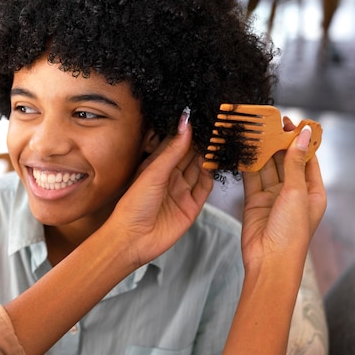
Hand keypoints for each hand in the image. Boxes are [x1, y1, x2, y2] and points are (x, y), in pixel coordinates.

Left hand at [109, 113, 213, 267]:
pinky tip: (216, 163)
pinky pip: (205, 187)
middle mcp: (169, 177)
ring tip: (220, 139)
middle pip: (190, 155)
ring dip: (208, 156)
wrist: (134, 238)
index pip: (176, 144)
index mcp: (156, 166)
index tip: (201, 116)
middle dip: (202, 142)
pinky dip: (211, 175)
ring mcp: (181, 191)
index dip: (187, 131)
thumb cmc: (134, 206)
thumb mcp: (154, 172)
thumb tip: (185, 123)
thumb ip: (173, 149)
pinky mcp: (191, 206)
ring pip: (199, 169)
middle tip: (216, 125)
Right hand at [240, 117, 326, 273]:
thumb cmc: (291, 233)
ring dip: (260, 152)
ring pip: (266, 168)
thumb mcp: (297, 193)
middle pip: (284, 161)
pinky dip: (247, 165)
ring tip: (251, 132)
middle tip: (265, 123)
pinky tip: (242, 151)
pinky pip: (251, 179)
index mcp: (313, 191)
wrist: (269, 260)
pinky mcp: (254, 202)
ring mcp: (272, 197)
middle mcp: (293, 193)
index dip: (298, 139)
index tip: (288, 121)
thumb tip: (302, 135)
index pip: (306, 158)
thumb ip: (294, 162)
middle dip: (276, 143)